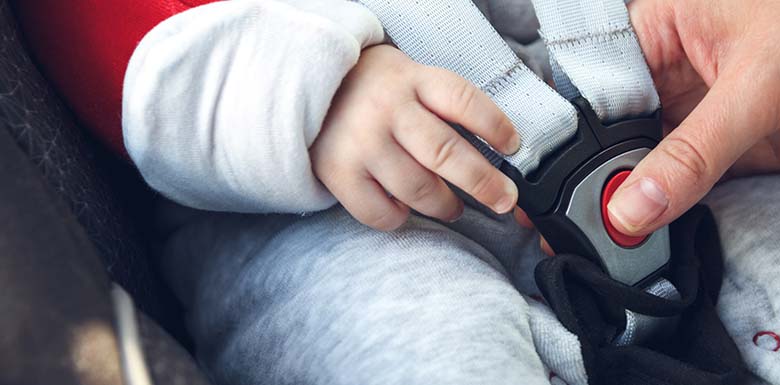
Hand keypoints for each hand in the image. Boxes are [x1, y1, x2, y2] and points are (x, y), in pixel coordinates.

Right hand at [310, 45, 519, 230]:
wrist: (308, 89)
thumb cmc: (373, 89)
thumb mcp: (409, 76)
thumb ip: (443, 104)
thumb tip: (494, 150)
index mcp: (411, 79)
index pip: (463, 101)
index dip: (495, 127)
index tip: (513, 147)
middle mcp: (386, 109)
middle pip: (445, 153)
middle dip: (484, 183)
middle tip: (503, 200)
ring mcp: (361, 143)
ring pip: (418, 189)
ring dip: (445, 205)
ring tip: (453, 208)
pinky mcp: (339, 173)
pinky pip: (381, 212)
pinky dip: (400, 217)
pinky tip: (405, 208)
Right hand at [535, 0, 779, 253]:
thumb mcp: (755, 87)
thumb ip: (693, 152)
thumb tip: (631, 209)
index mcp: (652, 32)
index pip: (589, 90)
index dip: (567, 141)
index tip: (548, 190)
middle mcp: (659, 71)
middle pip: (609, 131)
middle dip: (593, 178)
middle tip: (572, 227)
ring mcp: (687, 109)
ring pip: (638, 159)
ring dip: (625, 197)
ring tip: (599, 238)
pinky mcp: (716, 143)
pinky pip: (677, 178)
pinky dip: (663, 207)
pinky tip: (640, 233)